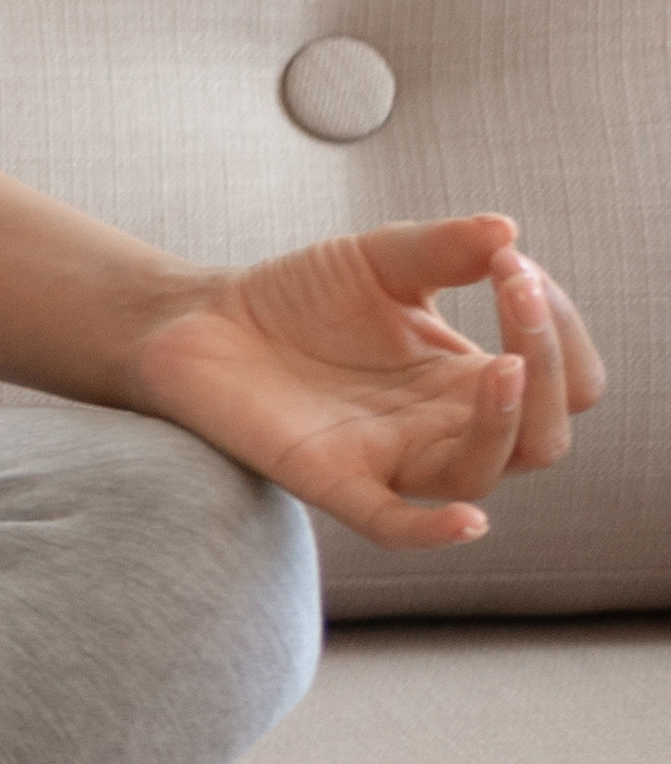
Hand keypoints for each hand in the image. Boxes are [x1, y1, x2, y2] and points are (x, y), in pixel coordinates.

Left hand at [133, 216, 608, 547]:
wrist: (199, 318)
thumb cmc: (298, 297)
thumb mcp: (378, 259)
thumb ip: (443, 248)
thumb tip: (509, 233)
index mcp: (468, 381)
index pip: (563, 379)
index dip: (558, 329)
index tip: (516, 264)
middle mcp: (443, 429)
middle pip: (542, 434)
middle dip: (546, 365)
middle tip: (517, 288)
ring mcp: (389, 459)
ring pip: (480, 473)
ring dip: (504, 424)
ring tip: (505, 367)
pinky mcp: (329, 478)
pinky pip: (393, 525)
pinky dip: (433, 531)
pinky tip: (470, 522)